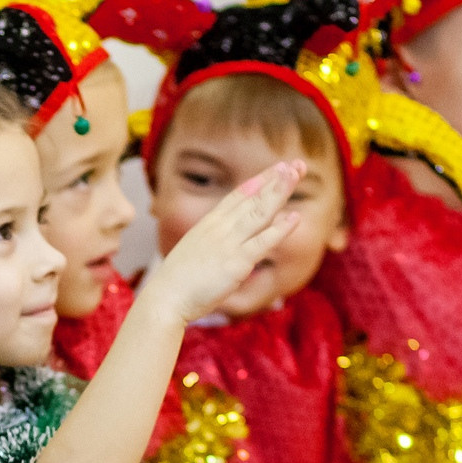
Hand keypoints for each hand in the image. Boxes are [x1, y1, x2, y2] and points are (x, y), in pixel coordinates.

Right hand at [134, 160, 305, 323]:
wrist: (165, 298)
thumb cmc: (176, 282)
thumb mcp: (193, 251)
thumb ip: (211, 242)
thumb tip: (224, 241)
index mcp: (208, 224)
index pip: (238, 195)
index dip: (259, 180)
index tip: (276, 168)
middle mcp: (219, 228)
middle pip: (252, 198)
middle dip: (276, 180)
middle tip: (296, 164)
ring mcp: (229, 244)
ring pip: (259, 212)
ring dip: (279, 192)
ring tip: (297, 174)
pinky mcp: (237, 262)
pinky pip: (262, 242)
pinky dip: (280, 229)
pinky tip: (294, 217)